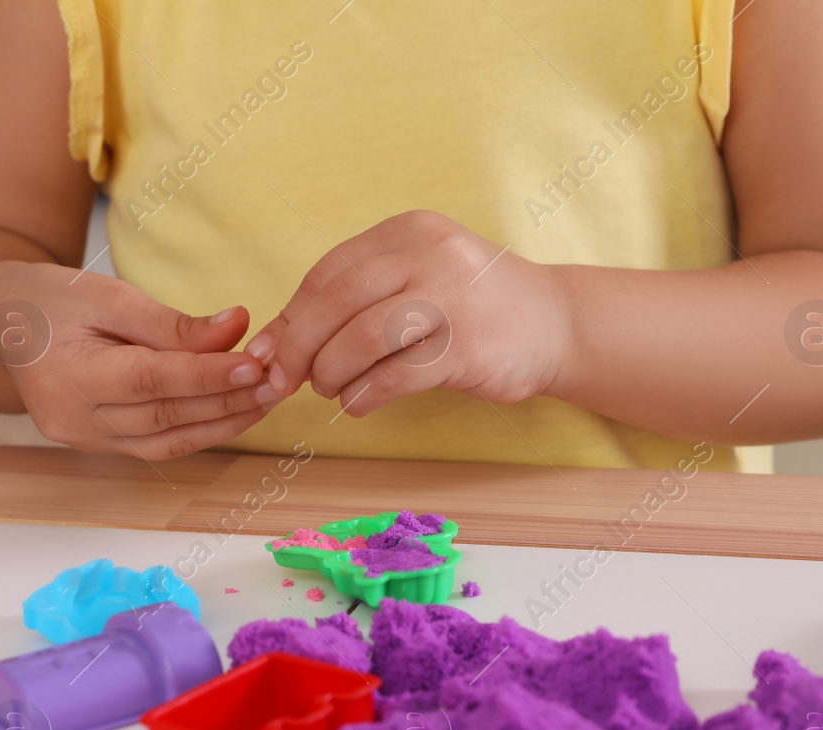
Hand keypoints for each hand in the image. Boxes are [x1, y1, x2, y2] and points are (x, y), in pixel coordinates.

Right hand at [0, 263, 277, 457]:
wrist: (3, 325)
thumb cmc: (53, 300)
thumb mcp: (108, 295)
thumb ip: (171, 322)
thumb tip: (237, 327)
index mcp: (70, 377)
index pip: (151, 381)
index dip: (207, 376)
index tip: (255, 363)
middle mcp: (75, 420)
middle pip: (166, 416)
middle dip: (228, 401)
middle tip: (279, 380)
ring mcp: (86, 441)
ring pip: (170, 440)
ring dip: (226, 422)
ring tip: (270, 396)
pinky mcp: (100, 446)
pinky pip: (161, 444)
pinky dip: (203, 429)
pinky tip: (238, 410)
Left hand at [244, 211, 573, 417]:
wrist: (556, 323)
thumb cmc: (469, 307)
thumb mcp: (417, 277)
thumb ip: (354, 299)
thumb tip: (275, 342)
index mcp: (408, 231)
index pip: (327, 273)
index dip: (290, 317)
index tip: (267, 354)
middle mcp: (430, 254)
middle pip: (336, 301)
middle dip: (298, 348)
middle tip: (283, 381)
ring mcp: (453, 298)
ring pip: (362, 338)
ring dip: (331, 373)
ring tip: (330, 390)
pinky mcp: (468, 346)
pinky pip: (396, 375)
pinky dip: (364, 396)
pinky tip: (359, 404)